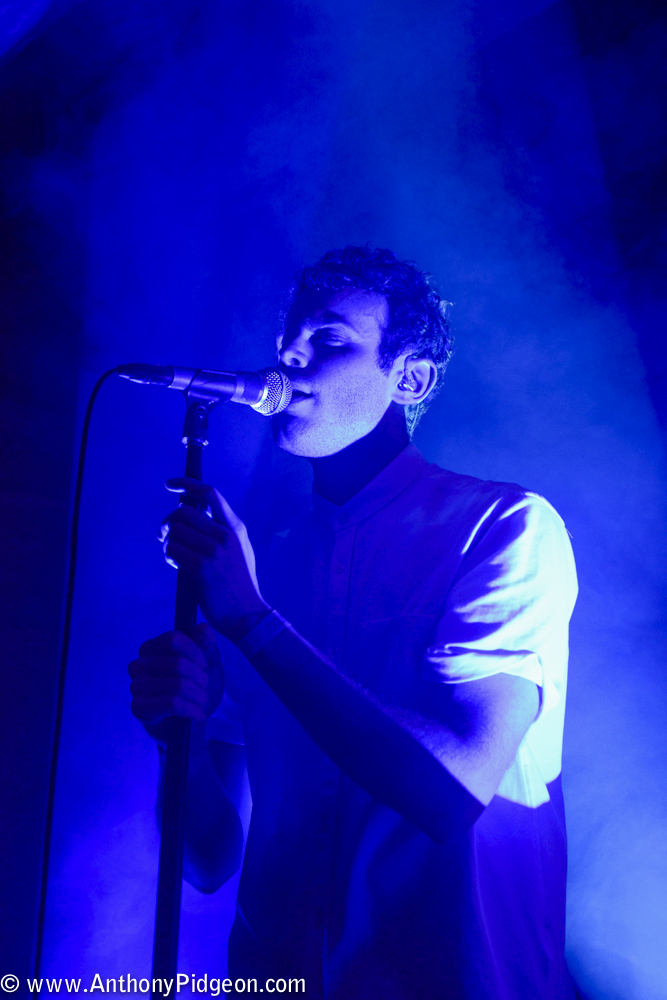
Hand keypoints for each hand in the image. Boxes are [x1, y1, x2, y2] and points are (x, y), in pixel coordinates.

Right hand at [128, 623, 223, 742]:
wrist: (187, 725)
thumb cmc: (195, 690)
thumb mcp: (208, 666)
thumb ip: (206, 646)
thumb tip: (203, 627)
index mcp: (151, 649)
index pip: (173, 639)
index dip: (195, 653)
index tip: (206, 667)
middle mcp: (138, 665)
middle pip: (177, 664)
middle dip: (200, 679)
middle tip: (206, 690)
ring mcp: (136, 687)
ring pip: (177, 685)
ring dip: (198, 696)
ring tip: (203, 703)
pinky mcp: (138, 708)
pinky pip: (170, 703)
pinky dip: (191, 709)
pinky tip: (199, 715)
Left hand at [159, 478, 269, 640]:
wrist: (246, 613)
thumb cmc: (240, 584)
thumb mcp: (241, 550)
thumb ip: (223, 531)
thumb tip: (196, 514)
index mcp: (235, 528)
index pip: (209, 493)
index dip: (187, 484)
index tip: (170, 484)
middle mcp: (225, 535)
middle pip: (184, 512)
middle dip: (168, 521)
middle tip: (164, 533)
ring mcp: (213, 551)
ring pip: (174, 532)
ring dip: (167, 543)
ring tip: (174, 554)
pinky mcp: (200, 567)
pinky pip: (172, 550)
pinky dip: (169, 555)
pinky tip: (176, 564)